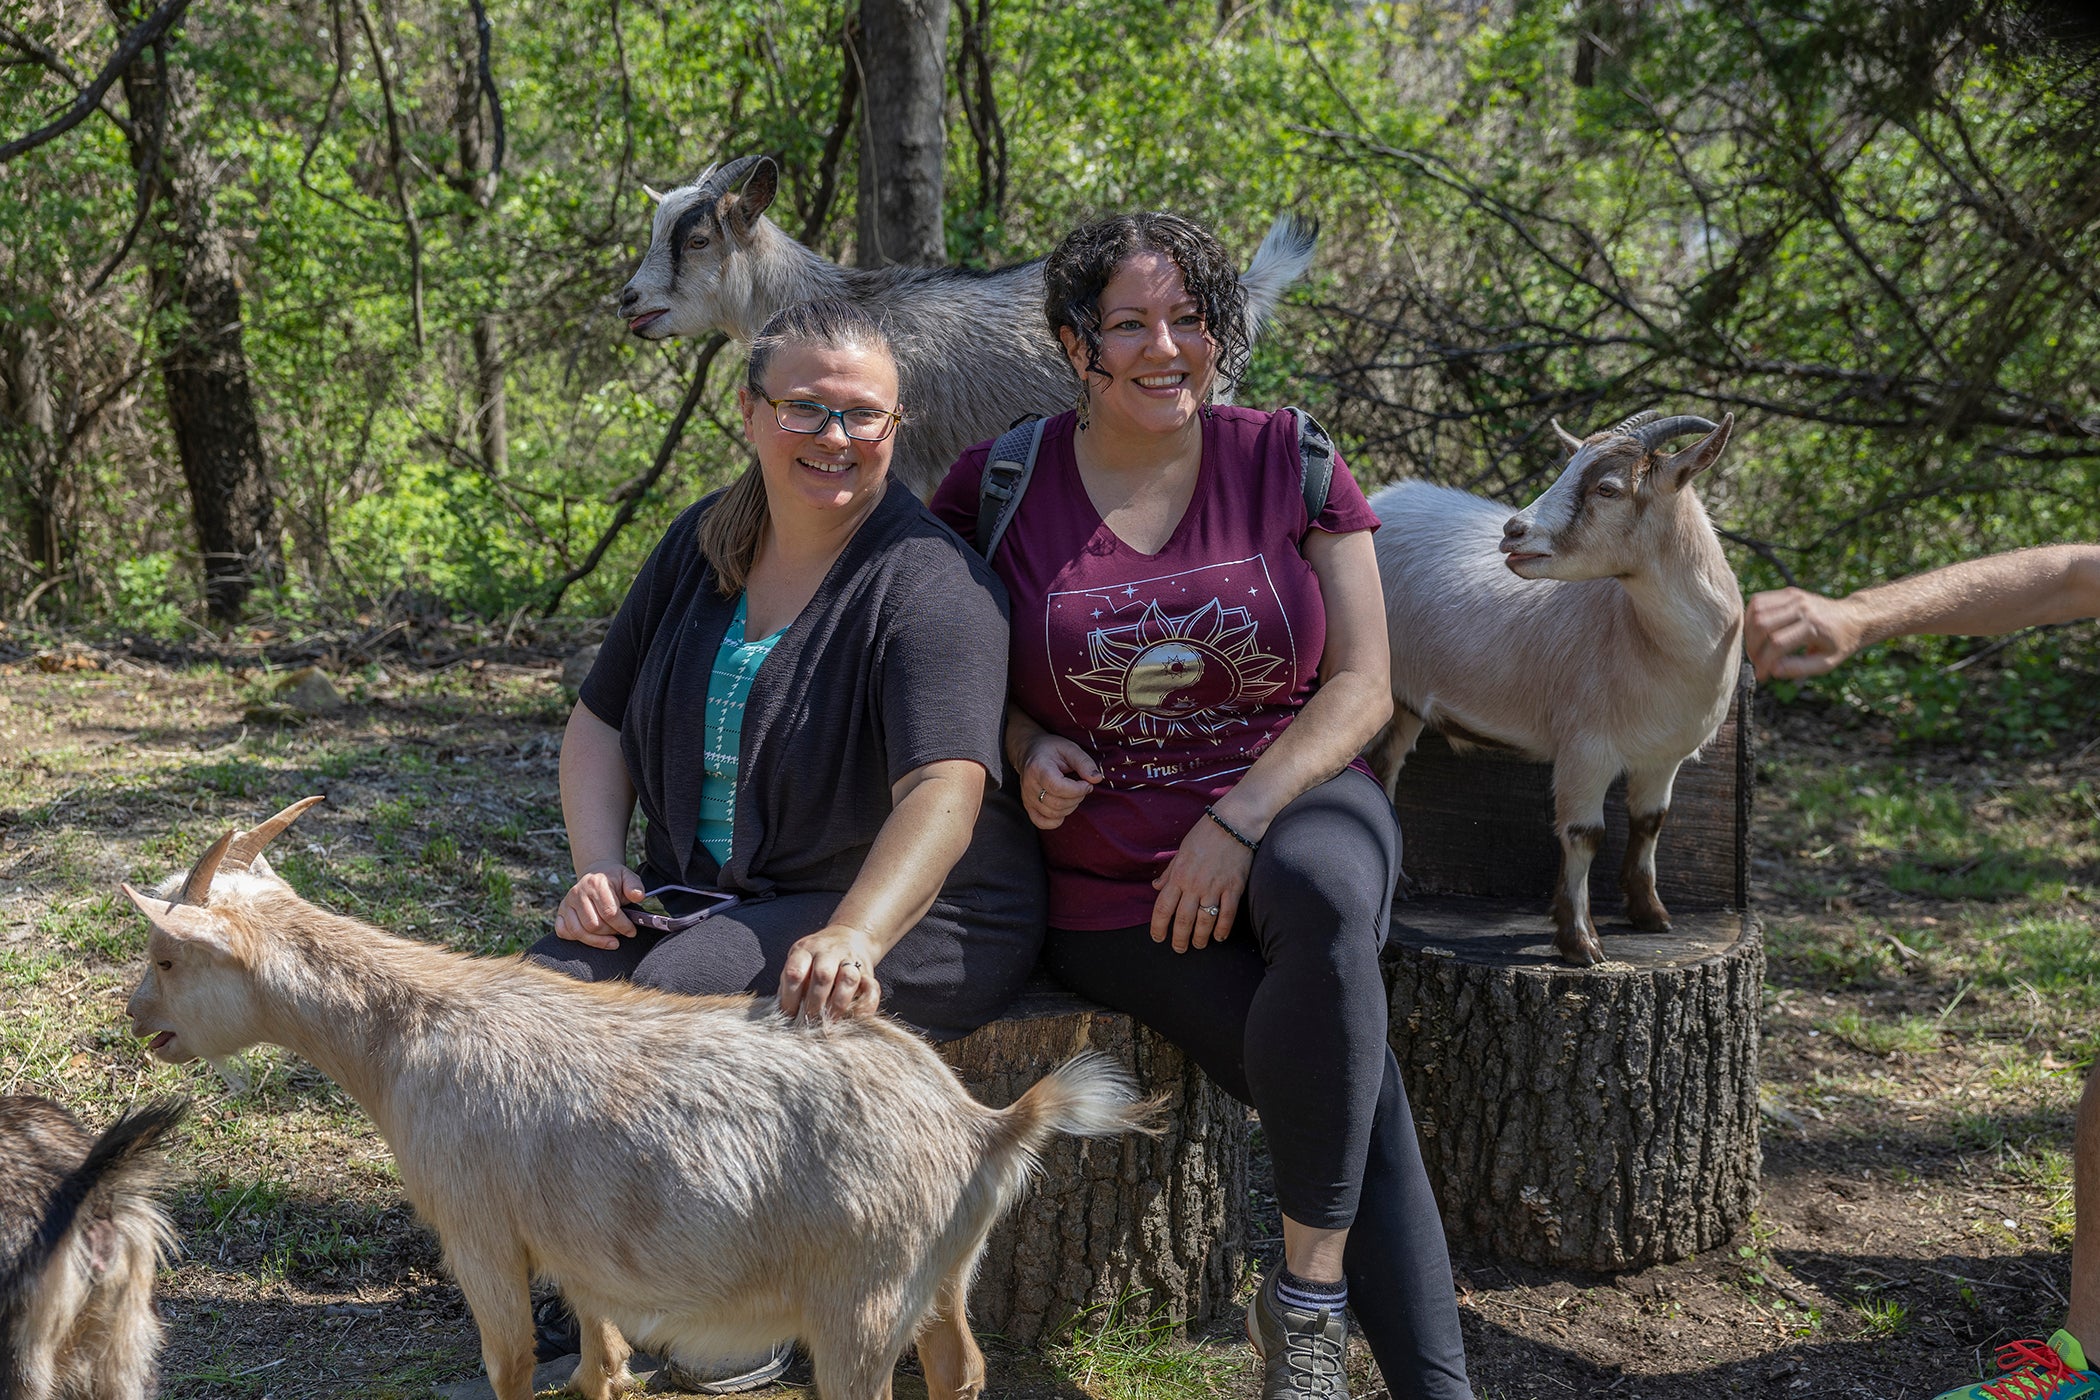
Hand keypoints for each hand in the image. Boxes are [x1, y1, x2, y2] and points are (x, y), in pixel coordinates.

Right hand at [554, 862, 644, 948]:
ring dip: (597, 940)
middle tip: (620, 933)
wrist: (596, 873)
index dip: (622, 926)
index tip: (631, 932)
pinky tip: (591, 937)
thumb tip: (638, 896)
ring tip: (610, 940)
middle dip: (610, 933)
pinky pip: (563, 931)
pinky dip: (576, 938)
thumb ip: (635, 887)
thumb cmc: (614, 879)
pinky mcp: (561, 911)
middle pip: (594, 925)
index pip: (609, 913)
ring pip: (578, 931)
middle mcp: (578, 892)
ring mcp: (567, 902)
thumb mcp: (628, 877)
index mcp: (596, 884)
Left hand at [779, 924, 882, 1021]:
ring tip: (830, 1022)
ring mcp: (851, 960)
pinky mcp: (869, 972)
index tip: (789, 1016)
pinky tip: (855, 1018)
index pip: (795, 972)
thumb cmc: (815, 960)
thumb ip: (790, 984)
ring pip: (849, 979)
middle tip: (809, 1022)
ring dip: (838, 1005)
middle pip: (823, 975)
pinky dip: (865, 1006)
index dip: (790, 998)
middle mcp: (828, 952)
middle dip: (814, 1004)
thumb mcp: (798, 963)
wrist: (850, 937)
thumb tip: (781, 1015)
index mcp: (805, 950)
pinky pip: (872, 989)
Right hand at [1017, 733, 1102, 830]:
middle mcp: (1029, 785)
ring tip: (1074, 794)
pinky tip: (1064, 807)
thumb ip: (1084, 762)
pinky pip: (1042, 822)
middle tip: (1083, 787)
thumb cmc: (1051, 749)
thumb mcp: (1069, 748)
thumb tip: (1096, 779)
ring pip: (1053, 814)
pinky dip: (1057, 820)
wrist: (1030, 752)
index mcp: (1038, 768)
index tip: (1087, 783)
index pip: (1058, 787)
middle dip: (1077, 798)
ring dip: (1071, 807)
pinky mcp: (1028, 806)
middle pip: (1057, 803)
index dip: (1078, 789)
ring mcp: (1027, 798)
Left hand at [1149, 810, 1256, 952]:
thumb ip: (1169, 872)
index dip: (1158, 927)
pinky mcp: (1234, 888)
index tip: (1157, 937)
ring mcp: (1215, 888)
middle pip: (1183, 920)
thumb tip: (1156, 886)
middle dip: (1179, 939)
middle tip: (1179, 949)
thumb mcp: (1180, 851)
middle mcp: (1194, 885)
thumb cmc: (1204, 834)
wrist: (1233, 823)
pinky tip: (1219, 937)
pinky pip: (1227, 914)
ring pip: (1205, 921)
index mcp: (1178, 876)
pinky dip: (1223, 929)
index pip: (1163, 908)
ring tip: (1198, 945)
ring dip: (1200, 938)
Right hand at [1744, 587, 1865, 680]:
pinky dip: (1750, 617)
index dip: (1764, 662)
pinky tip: (1756, 631)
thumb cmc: (1840, 643)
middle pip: (1762, 625)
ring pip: (1756, 611)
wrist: (1852, 617)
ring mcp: (1794, 597)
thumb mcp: (1826, 663)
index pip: (1777, 644)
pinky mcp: (1788, 592)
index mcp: (1814, 627)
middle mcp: (1802, 608)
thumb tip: (1772, 670)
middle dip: (1752, 647)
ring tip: (1755, 647)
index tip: (1762, 675)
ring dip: (1748, 632)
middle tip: (1756, 660)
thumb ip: (1799, 668)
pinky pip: (1758, 601)